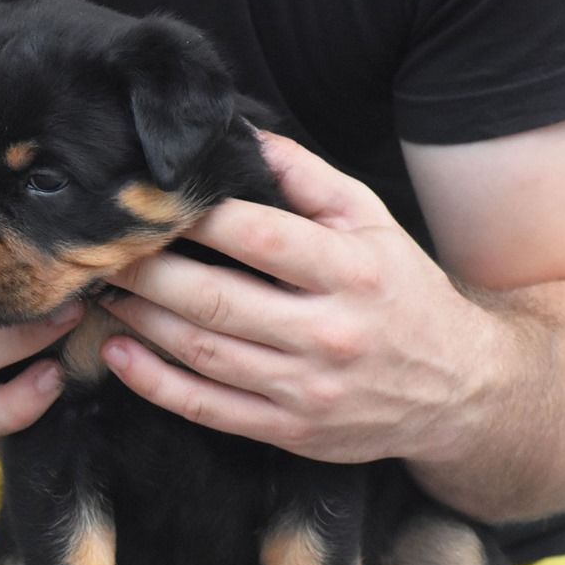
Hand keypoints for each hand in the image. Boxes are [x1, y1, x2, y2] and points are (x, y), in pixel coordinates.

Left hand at [100, 133, 496, 463]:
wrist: (459, 391)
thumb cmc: (406, 294)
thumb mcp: (374, 224)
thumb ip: (311, 179)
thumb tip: (246, 134)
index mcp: (351, 272)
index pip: (258, 238)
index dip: (195, 218)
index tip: (150, 202)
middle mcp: (328, 333)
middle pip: (215, 300)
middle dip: (147, 271)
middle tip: (106, 249)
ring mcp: (306, 389)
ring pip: (202, 352)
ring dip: (140, 320)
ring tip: (105, 290)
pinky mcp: (289, 430)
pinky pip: (206, 408)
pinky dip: (153, 383)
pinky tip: (118, 353)